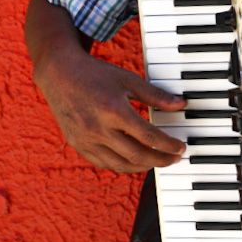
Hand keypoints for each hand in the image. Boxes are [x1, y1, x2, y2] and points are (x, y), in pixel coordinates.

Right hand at [33, 47, 187, 172]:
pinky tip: (135, 161)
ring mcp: (86, 140)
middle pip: (136, 155)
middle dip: (160, 161)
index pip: (148, 137)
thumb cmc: (96, 74)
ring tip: (158, 161)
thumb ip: (156, 95)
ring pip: (120, 164)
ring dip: (143, 166)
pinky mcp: (77, 144)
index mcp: (114, 111)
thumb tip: (181, 104)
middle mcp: (98, 129)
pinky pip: (104, 163)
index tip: (181, 148)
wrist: (60, 74)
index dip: (168, 145)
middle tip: (174, 159)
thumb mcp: (129, 80)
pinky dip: (122, 165)